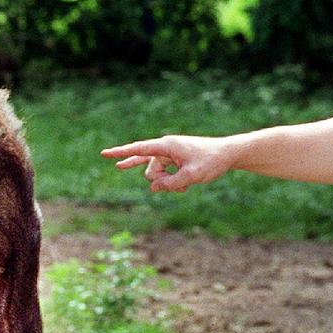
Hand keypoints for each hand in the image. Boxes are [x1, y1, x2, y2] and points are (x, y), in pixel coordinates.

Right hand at [100, 135, 232, 191]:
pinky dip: (172, 182)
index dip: (120, 153)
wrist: (228, 154)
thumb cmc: (211, 162)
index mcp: (167, 145)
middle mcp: (165, 147)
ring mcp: (169, 154)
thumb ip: (169, 184)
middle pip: (149, 170)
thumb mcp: (191, 177)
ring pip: (157, 175)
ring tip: (187, 185)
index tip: (104, 154)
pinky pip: (165, 174)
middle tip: (182, 185)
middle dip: (160, 182)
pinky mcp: (175, 159)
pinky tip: (183, 187)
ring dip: (169, 183)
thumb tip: (153, 187)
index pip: (138, 149)